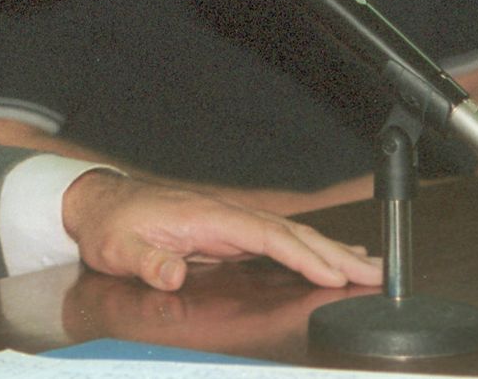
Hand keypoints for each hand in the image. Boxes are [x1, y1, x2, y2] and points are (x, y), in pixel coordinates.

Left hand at [60, 171, 381, 292]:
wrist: (100, 204)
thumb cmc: (111, 225)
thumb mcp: (118, 247)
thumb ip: (146, 260)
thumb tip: (171, 273)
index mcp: (208, 218)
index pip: (267, 235)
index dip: (303, 254)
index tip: (334, 272)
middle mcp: (227, 216)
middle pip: (292, 233)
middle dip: (336, 253)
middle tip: (377, 272)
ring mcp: (231, 224)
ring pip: (292, 236)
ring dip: (332, 251)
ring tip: (369, 267)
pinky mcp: (230, 235)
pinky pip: (279, 242)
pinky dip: (310, 251)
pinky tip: (329, 261)